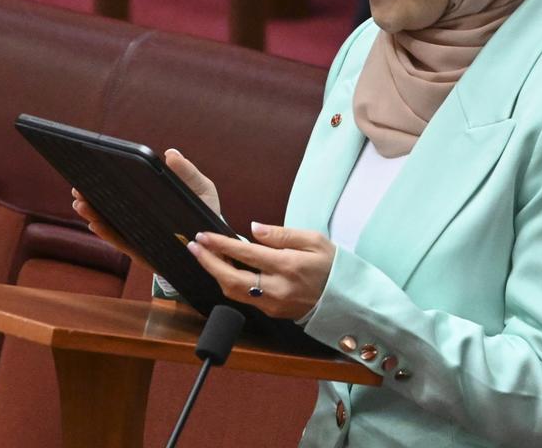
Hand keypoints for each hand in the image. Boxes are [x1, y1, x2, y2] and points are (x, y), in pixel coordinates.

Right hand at [71, 148, 221, 272]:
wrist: (216, 247)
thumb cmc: (205, 213)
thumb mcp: (201, 190)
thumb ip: (188, 174)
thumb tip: (171, 154)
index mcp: (152, 198)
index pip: (126, 188)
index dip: (107, 180)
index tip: (90, 170)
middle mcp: (142, 215)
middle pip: (112, 205)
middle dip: (92, 197)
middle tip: (77, 189)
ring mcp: (140, 232)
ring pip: (111, 223)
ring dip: (94, 214)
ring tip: (81, 205)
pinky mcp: (142, 250)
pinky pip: (121, 242)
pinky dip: (107, 233)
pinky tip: (95, 224)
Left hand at [188, 222, 334, 319]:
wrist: (347, 299)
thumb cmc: (332, 265)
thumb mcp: (314, 240)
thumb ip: (281, 234)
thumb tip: (253, 228)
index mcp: (288, 266)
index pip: (246, 254)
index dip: (220, 245)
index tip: (203, 236)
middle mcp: (278, 288)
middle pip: (231, 279)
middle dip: (208, 262)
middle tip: (194, 246)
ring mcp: (274, 304)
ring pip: (233, 293)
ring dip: (216, 274)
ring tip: (206, 256)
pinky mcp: (273, 312)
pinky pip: (245, 298)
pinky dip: (231, 283)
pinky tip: (226, 269)